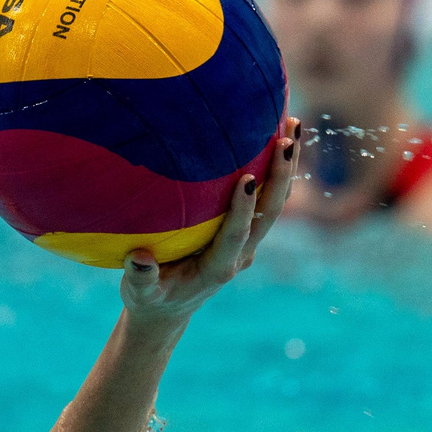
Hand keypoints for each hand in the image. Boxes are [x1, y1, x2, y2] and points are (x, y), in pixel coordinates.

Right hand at [119, 117, 299, 334]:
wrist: (169, 308)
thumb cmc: (151, 298)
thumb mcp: (142, 295)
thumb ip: (142, 280)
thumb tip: (139, 260)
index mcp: (218, 267)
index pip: (236, 234)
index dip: (244, 209)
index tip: (247, 178)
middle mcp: (241, 252)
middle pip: (269, 213)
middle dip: (280, 176)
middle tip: (285, 140)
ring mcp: (247, 240)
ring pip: (276, 201)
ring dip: (286, 166)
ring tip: (292, 123)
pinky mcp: (246, 229)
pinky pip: (266, 196)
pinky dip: (275, 168)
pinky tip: (274, 133)